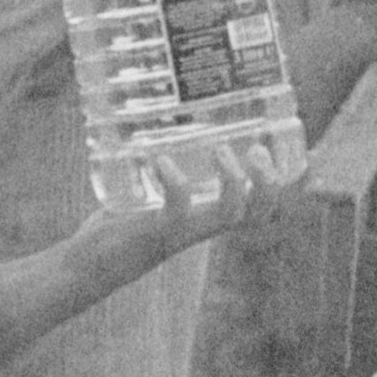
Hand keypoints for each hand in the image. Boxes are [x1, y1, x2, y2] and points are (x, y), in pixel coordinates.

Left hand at [91, 144, 300, 268]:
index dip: (284, 179)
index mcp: (207, 214)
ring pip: (232, 215)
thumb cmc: (115, 226)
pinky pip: (177, 211)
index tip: (292, 146)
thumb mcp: (142, 189)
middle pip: (261, 211)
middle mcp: (202, 225)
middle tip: (257, 150)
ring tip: (221, 150)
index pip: (260, 200)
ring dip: (237, 183)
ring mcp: (182, 232)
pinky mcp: (156, 235)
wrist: (84, 265)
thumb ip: (151, 160)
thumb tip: (149, 111)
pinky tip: (160, 160)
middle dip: (271, 182)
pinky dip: (174, 183)